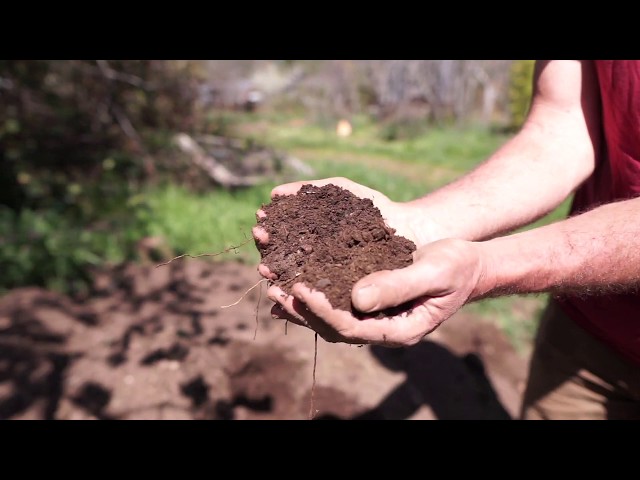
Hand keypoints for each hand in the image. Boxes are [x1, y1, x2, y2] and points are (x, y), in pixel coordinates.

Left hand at [267, 238, 488, 345]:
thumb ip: (398, 285)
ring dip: (301, 303)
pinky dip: (314, 293)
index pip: (352, 327)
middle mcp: (383, 328)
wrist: (469, 264)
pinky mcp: (371, 300)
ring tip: (273, 286)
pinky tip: (292, 281)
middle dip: (302, 310)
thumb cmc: (457, 267)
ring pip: (330, 316)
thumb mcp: (433, 272)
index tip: (301, 289)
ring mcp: (376, 317)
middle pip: (333, 327)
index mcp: (399, 330)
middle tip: (273, 290)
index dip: (323, 310)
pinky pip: (336, 301)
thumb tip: (357, 297)